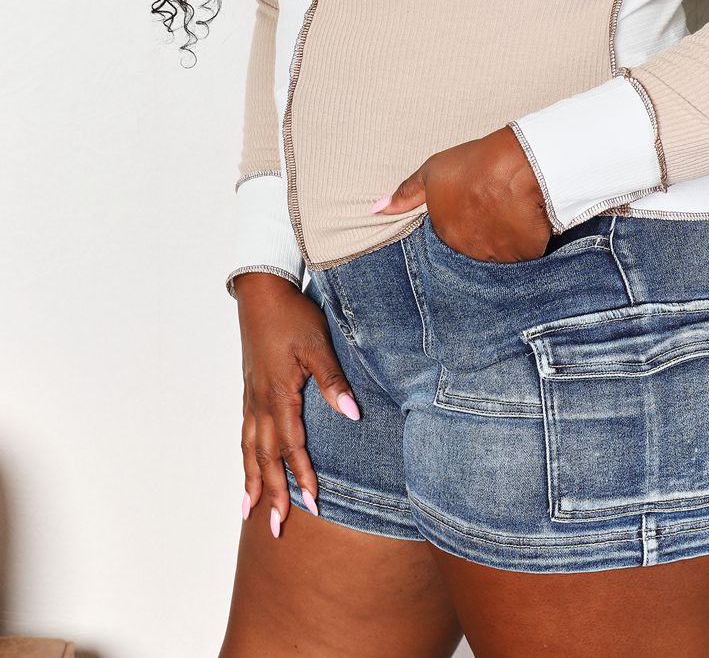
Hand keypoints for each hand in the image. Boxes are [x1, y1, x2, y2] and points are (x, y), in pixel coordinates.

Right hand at [232, 272, 360, 536]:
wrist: (261, 291)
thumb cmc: (292, 315)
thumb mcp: (318, 344)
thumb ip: (333, 381)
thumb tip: (352, 415)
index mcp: (279, 395)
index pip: (292, 445)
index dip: (303, 476)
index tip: (313, 504)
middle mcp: (260, 402)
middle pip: (266, 456)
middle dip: (272, 493)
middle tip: (276, 528)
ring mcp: (251, 396)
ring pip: (249, 447)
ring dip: (252, 480)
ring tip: (249, 511)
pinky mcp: (249, 388)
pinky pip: (244, 431)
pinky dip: (244, 455)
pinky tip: (246, 465)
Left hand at [372, 125, 552, 262]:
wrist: (520, 165)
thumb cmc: (475, 164)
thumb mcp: (433, 171)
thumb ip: (406, 194)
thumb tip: (376, 209)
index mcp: (444, 233)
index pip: (448, 235)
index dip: (460, 217)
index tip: (471, 203)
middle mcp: (468, 251)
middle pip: (471, 246)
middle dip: (479, 231)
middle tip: (491, 207)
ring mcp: (497, 257)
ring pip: (497, 253)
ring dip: (501, 239)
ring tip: (509, 211)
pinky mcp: (524, 257)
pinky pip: (523, 254)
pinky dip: (524, 242)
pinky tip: (526, 221)